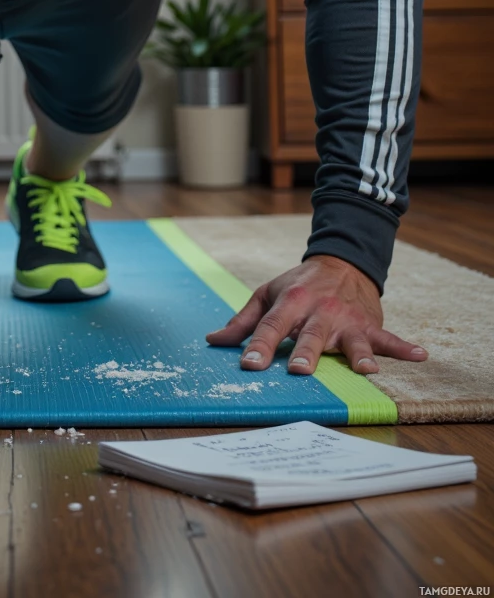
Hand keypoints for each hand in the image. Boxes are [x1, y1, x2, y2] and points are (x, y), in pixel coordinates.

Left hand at [205, 254, 427, 375]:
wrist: (341, 262)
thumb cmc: (298, 285)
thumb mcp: (268, 294)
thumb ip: (243, 320)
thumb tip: (213, 341)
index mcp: (290, 302)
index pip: (271, 326)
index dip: (259, 346)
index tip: (248, 365)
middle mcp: (318, 311)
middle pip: (311, 335)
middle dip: (306, 353)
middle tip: (301, 371)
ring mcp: (346, 319)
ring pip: (351, 339)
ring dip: (357, 355)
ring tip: (367, 370)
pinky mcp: (369, 324)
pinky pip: (388, 338)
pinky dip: (403, 347)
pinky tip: (420, 355)